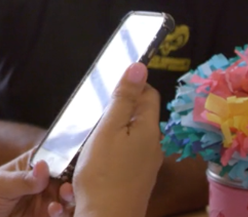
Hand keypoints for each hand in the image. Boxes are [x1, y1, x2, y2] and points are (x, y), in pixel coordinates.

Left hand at [0, 153, 68, 216]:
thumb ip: (22, 179)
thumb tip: (44, 167)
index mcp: (33, 165)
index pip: (57, 158)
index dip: (70, 162)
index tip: (73, 169)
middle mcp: (43, 181)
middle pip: (68, 180)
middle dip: (72, 185)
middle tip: (67, 190)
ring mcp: (44, 200)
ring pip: (67, 200)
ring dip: (68, 202)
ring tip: (57, 205)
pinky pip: (60, 216)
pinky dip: (62, 214)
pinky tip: (54, 212)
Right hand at [68, 63, 162, 216]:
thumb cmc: (102, 175)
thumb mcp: (107, 129)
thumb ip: (123, 99)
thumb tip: (139, 66)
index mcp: (149, 130)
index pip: (149, 94)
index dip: (132, 85)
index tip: (110, 87)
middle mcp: (154, 147)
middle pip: (142, 115)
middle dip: (122, 108)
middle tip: (97, 111)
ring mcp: (147, 165)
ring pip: (134, 136)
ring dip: (117, 130)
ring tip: (94, 135)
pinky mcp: (137, 180)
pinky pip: (129, 155)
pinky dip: (116, 149)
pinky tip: (98, 157)